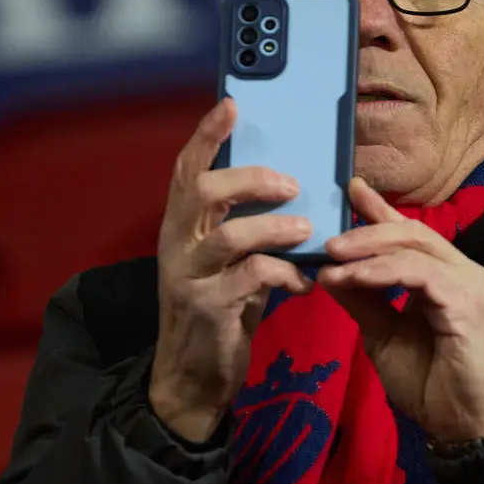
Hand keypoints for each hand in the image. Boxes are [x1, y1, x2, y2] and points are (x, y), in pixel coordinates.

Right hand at [149, 98, 314, 442]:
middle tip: (292, 183)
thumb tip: (291, 189)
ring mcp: (188, 278)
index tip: (232, 104)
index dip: (207, 135)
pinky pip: (252, 279)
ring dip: (275, 228)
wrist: (192, 379)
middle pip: (203, 192)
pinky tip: (304, 282)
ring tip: (308, 228)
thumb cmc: (218, 312)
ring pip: (229, 236)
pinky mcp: (208, 310)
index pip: (186, 169)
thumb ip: (245, 228)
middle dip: (250, 179)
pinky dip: (285, 274)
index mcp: (179, 226)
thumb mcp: (227, 264)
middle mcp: (175, 245)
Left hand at [317, 178, 483, 443]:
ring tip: (332, 260)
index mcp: (443, 275)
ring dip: (367, 251)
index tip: (348, 189)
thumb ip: (362, 300)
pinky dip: (383, 273)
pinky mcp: (467, 301)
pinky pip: (420, 274)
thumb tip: (329, 270)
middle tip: (326, 240)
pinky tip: (354, 278)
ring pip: (415, 247)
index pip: (409, 233)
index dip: (379, 209)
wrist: (461, 424)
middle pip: (412, 231)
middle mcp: (461, 270)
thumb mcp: (382, 334)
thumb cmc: (429, 383)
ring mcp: (468, 283)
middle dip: (366, 230)